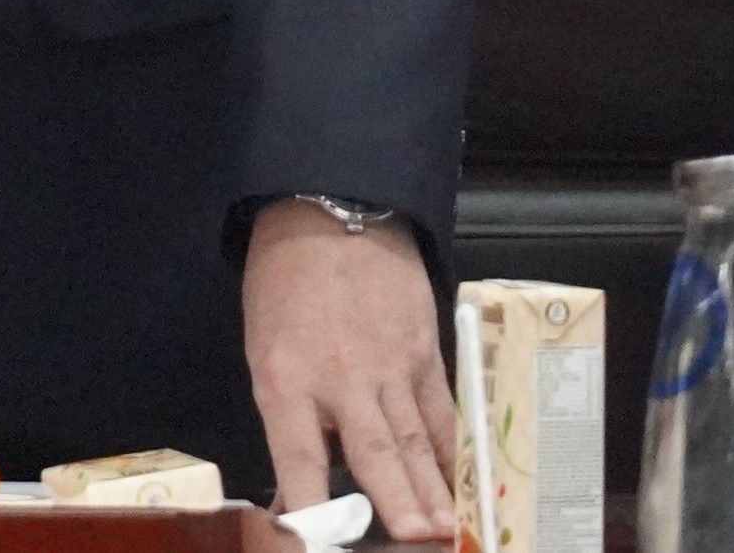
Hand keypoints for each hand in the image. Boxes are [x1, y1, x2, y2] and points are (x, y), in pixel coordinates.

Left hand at [245, 199, 460, 540]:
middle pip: (373, 451)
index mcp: (285, 377)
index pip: (298, 453)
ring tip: (447, 531)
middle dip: (397, 501)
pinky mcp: (427, 354)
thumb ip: (290, 411)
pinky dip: (458, 453)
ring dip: (434, 490)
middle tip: (418, 539)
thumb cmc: (284, 284)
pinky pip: (444, 414)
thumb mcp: (265, 346)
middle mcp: (341, 378)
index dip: (310, 501)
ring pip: (417, 439)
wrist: (329, 214)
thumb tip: (308, 478)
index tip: (315, 539)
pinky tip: (468, 485)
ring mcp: (391, 367)